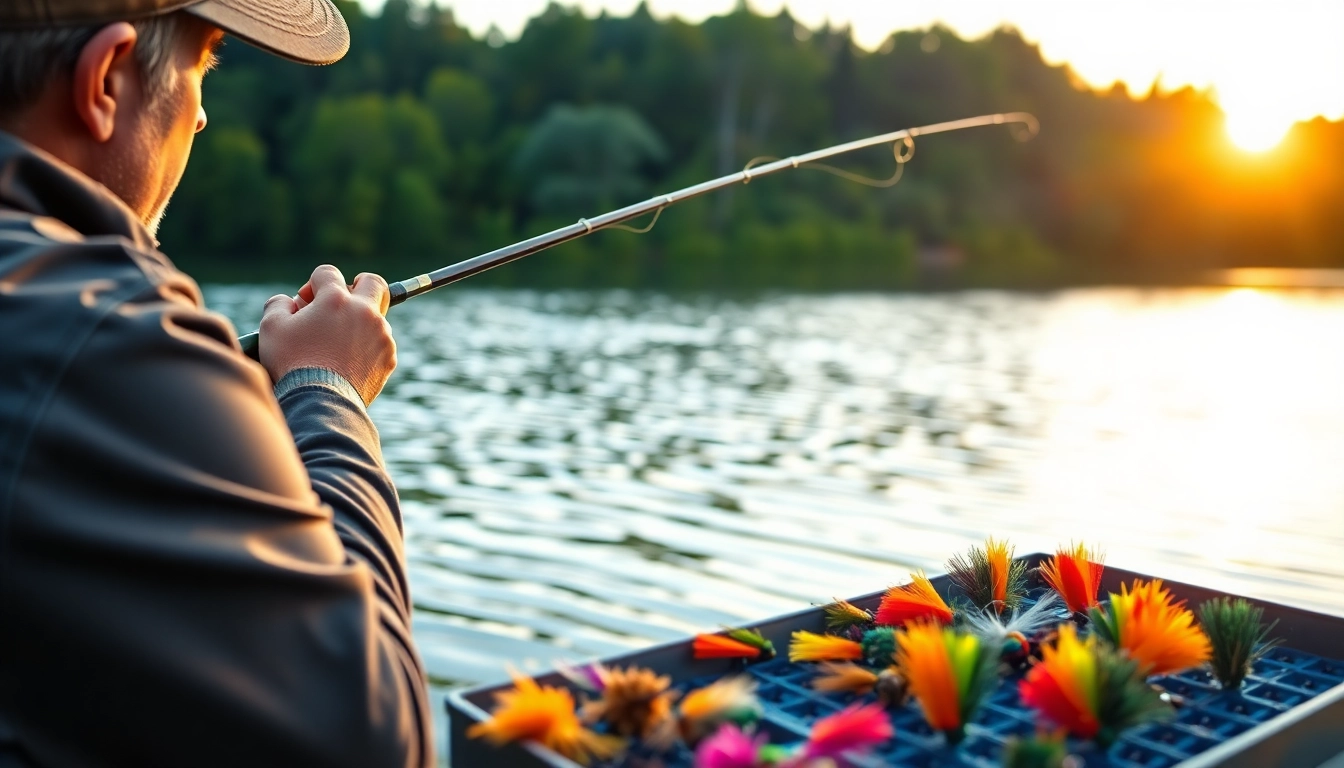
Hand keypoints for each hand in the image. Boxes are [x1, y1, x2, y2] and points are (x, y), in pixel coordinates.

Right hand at [260, 265, 396, 404]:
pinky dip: (367, 347)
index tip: (307, 301)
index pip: (327, 273)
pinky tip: (348, 361)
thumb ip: (279, 304)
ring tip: (338, 342)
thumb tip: (290, 302)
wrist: (320, 403)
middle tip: (343, 299)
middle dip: (357, 285)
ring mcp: (381, 335)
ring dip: (359, 322)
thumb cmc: (293, 364)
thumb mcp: (271, 328)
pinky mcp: (388, 357)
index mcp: (336, 299)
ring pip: (376, 317)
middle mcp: (364, 312)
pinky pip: (380, 343)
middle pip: (373, 282)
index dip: (313, 284)